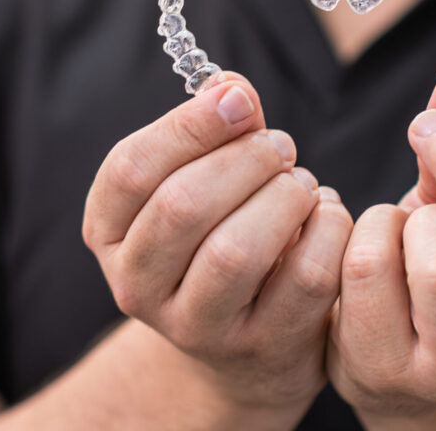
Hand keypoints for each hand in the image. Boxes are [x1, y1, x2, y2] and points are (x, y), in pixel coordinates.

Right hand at [82, 74, 352, 417]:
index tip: (239, 98)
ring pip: (236, 251)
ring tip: (301, 182)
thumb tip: (231, 88)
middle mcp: (136, 285)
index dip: (188, 125)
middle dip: (244, 160)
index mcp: (108, 231)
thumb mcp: (201, 178)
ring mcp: (194, 326)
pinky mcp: (259, 347)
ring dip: (282, 197)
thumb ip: (215, 129)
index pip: (130, 170)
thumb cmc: (217, 230)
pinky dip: (326, 230)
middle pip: (182, 206)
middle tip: (280, 144)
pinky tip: (324, 215)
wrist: (241, 333)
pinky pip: (304, 279)